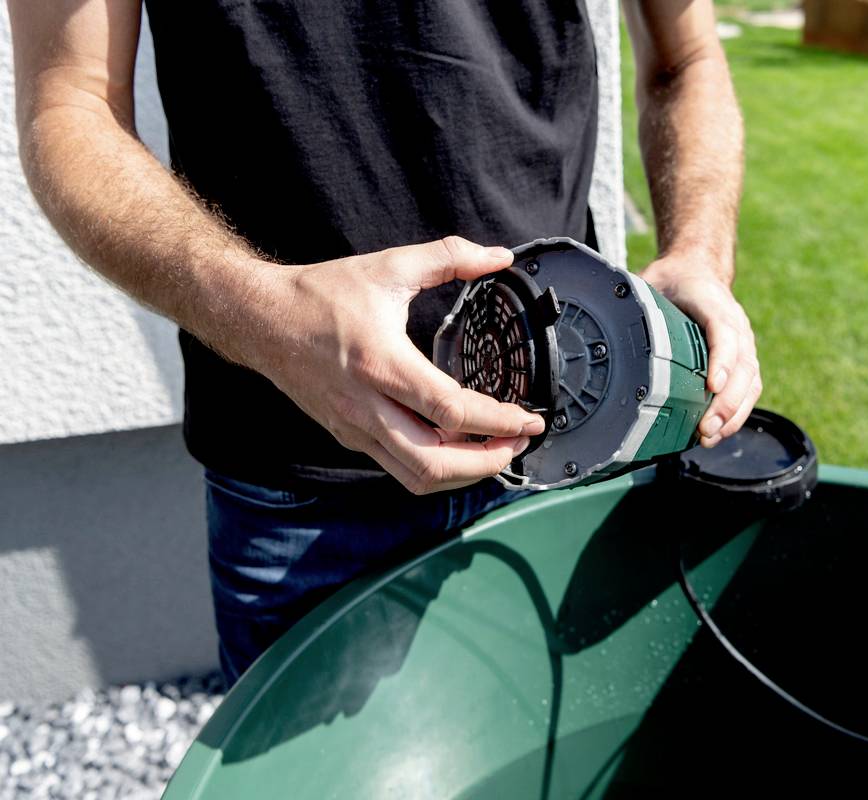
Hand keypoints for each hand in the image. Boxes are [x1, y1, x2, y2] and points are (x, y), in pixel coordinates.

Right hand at [250, 236, 545, 493]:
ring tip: (496, 453)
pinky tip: (458, 450)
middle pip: (436, 462)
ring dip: (463, 475)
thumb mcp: (388, 266)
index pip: (451, 409)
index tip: (531, 419)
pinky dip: (436, 469)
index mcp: (382, 364)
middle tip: (520, 443)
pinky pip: (399, 469)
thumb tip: (499, 256)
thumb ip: (449, 257)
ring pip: (417, 477)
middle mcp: (367, 406)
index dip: (498, 421)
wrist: (259, 320)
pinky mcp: (349, 437)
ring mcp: (356, 428)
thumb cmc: (321, 295)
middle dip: (487, 462)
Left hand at [641, 254, 761, 447]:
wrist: (697, 270)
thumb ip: (632, 303)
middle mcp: (736, 324)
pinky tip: (718, 433)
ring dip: (733, 414)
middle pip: (743, 366)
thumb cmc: (673, 282)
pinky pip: (749, 389)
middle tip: (705, 426)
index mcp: (712, 302)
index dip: (721, 359)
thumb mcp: (650, 282)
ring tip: (709, 436)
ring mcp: (744, 342)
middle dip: (726, 401)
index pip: (723, 331)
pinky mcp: (744, 358)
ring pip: (750, 382)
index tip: (712, 385)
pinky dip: (736, 414)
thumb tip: (601, 324)